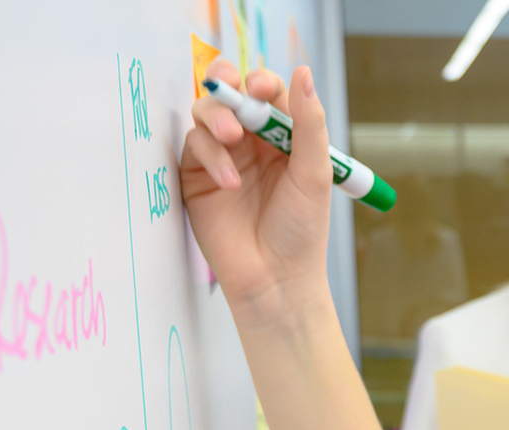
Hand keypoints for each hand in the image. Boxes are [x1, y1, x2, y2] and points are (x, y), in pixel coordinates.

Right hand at [180, 59, 334, 322]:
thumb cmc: (302, 229)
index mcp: (283, 135)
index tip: (261, 88)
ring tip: (231, 139)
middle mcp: (250, 141)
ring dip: (217, 118)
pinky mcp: (195, 177)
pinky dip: (210, 156)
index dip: (261, 82)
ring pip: (205, 113)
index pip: (267, 91)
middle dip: (229, 87)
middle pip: (230, 93)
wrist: (275, 278)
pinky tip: (230, 183)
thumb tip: (303, 71)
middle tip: (238, 99)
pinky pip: (193, 147)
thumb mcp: (315, 172)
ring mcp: (221, 156)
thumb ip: (308, 123)